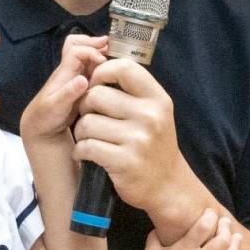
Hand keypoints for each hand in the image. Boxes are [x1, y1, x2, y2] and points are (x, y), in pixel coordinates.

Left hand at [20, 34, 108, 142]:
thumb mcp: (55, 107)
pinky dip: (105, 68)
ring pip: (90, 57)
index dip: (89, 50)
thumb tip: (83, 80)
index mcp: (63, 72)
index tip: (102, 60)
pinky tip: (114, 75)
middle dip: (97, 44)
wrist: (41, 127)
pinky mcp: (85, 86)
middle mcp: (71, 70)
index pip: (75, 49)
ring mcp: (78, 77)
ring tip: (117, 59)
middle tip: (114, 47)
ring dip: (103, 54)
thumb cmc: (44, 117)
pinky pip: (95, 71)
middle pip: (82, 45)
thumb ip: (68, 93)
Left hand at [72, 58, 198, 224]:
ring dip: (82, 132)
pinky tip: (88, 154)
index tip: (95, 85)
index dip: (101, 72)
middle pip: (96, 95)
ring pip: (87, 122)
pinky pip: (86, 146)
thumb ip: (131, 90)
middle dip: (86, 107)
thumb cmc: (154, 144)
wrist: (168, 186)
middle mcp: (150, 116)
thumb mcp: (154, 112)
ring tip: (91, 139)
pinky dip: (81, 150)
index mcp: (157, 98)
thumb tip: (97, 63)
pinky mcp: (124, 162)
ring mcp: (138, 140)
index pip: (123, 67)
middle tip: (92, 119)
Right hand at [134, 206, 240, 249]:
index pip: (204, 226)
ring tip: (237, 238)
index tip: (210, 213)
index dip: (210, 216)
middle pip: (222, 241)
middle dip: (226, 228)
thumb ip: (157, 235)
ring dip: (235, 247)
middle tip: (226, 223)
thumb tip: (161, 227)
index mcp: (184, 249)